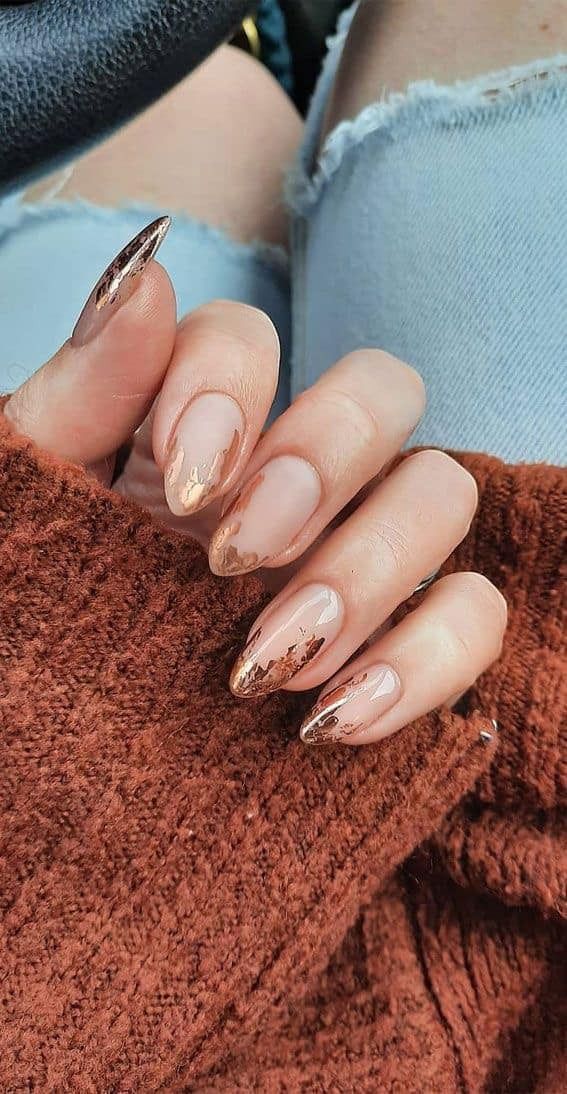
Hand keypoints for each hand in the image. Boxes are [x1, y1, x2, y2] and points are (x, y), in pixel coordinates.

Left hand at [4, 219, 506, 745]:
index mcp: (192, 430)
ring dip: (369, 569)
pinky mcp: (401, 647)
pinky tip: (334, 718)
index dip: (232, 388)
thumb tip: (145, 265)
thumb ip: (83, 394)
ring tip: (271, 667)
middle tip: (234, 563)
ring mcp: (354, 558)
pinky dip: (425, 659)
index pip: (252, 337)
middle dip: (322, 464)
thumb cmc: (32, 623)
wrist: (45, 776)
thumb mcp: (32, 508)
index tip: (186, 491)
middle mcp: (290, 477)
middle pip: (383, 390)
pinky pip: (473, 615)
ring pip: (442, 494)